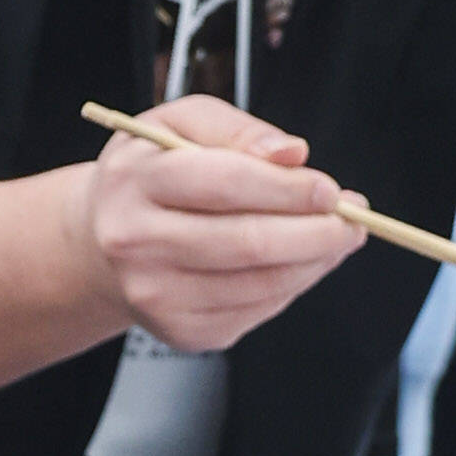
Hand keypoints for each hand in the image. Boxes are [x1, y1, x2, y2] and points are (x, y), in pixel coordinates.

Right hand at [79, 92, 359, 356]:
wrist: (100, 241)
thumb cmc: (150, 174)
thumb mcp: (180, 124)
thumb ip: (237, 129)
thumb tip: (292, 154)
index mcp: (135, 181)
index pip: (222, 185)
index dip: (287, 189)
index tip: (330, 189)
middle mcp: (136, 243)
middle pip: (247, 243)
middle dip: (317, 233)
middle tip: (354, 219)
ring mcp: (156, 295)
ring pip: (261, 284)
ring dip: (315, 261)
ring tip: (338, 237)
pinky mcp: (181, 331)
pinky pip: (258, 310)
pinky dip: (292, 285)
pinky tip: (299, 261)